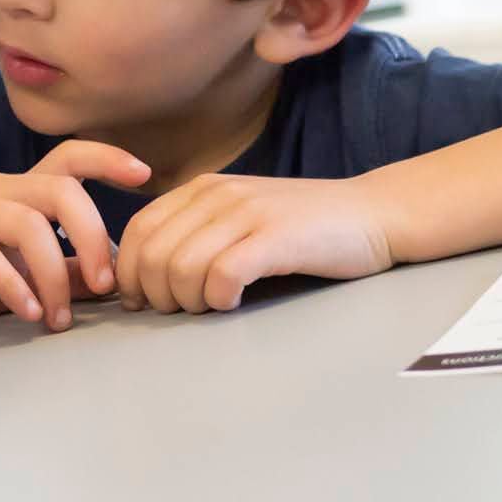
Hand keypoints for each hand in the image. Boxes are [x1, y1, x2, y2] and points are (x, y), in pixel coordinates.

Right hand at [0, 141, 150, 330]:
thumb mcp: (20, 273)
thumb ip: (64, 271)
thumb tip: (115, 279)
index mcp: (19, 191)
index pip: (68, 157)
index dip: (107, 158)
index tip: (145, 176)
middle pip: (60, 188)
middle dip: (93, 235)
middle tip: (105, 286)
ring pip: (28, 223)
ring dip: (54, 274)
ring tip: (58, 319)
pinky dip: (12, 285)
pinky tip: (27, 312)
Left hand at [114, 174, 394, 314]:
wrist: (372, 214)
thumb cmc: (303, 229)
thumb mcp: (238, 219)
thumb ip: (195, 236)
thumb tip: (144, 278)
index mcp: (201, 190)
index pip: (138, 231)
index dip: (129, 274)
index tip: (141, 303)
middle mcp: (217, 194)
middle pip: (151, 255)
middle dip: (156, 295)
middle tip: (183, 311)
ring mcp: (247, 213)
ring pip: (181, 267)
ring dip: (189, 301)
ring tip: (212, 306)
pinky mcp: (277, 237)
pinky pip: (223, 274)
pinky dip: (219, 298)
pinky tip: (235, 301)